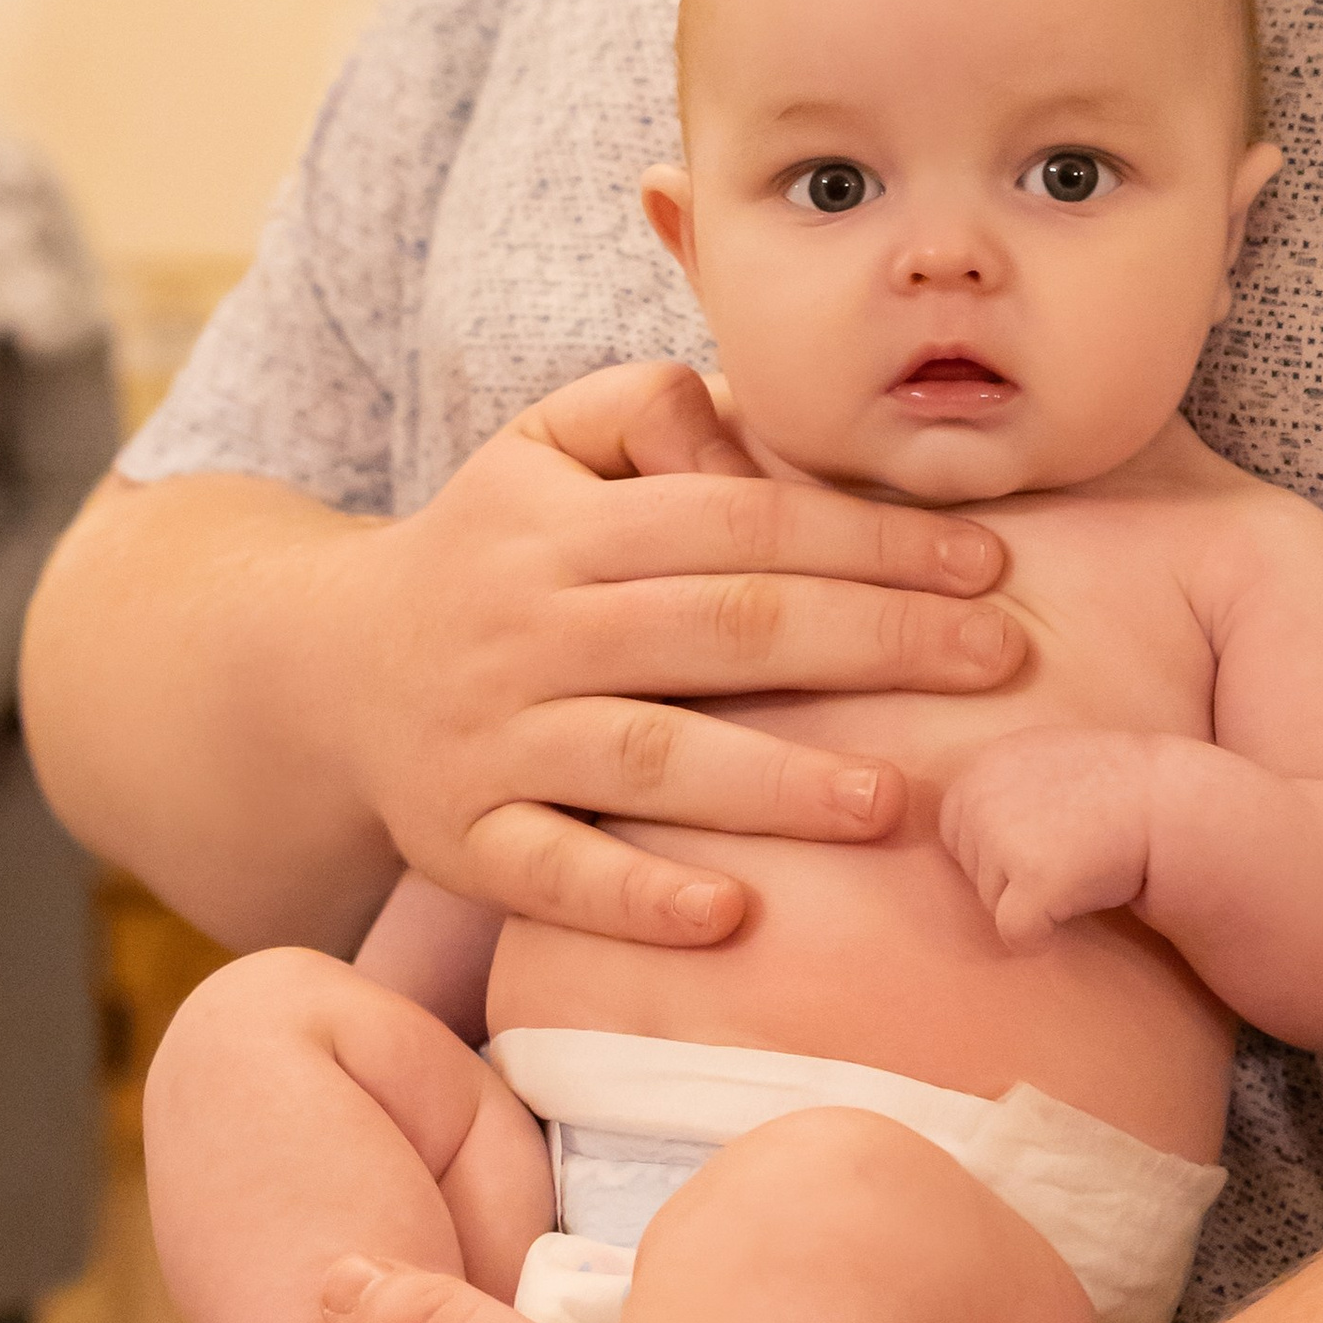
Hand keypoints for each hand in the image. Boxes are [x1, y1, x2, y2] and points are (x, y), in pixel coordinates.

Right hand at [323, 362, 1023, 947]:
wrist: (322, 669)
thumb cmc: (488, 555)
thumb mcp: (541, 446)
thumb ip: (647, 407)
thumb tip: (751, 420)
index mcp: (566, 525)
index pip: (741, 522)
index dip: (868, 542)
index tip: (990, 567)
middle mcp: (530, 625)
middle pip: (721, 629)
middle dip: (870, 642)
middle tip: (999, 665)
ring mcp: (495, 739)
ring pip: (649, 756)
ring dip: (775, 781)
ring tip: (893, 800)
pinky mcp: (462, 840)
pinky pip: (553, 874)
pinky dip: (637, 898)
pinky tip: (730, 915)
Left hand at [939, 727, 1165, 951]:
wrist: (1174, 806)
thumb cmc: (1118, 790)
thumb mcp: (1046, 760)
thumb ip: (999, 784)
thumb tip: (953, 819)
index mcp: (983, 766)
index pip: (958, 833)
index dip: (1003, 848)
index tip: (1051, 836)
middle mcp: (983, 796)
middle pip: (972, 872)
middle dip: (1014, 877)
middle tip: (1072, 850)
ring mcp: (1004, 838)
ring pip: (992, 905)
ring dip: (1034, 900)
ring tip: (1082, 864)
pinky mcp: (1033, 880)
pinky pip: (1016, 933)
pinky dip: (1042, 937)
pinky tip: (1077, 904)